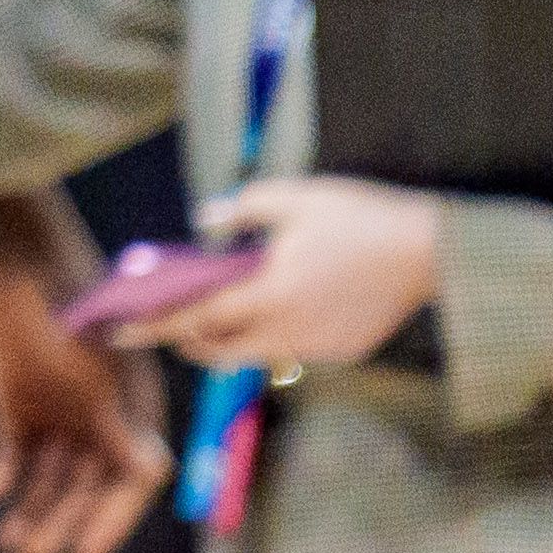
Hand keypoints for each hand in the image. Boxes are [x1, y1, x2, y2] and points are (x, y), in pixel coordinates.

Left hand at [0, 248, 171, 552]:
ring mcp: (54, 407)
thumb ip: (115, 424)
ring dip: (30, 509)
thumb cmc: (59, 306)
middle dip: (59, 522)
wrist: (3, 253)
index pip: (131, 479)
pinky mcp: (11, 397)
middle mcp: (98, 414)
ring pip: (47, 475)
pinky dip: (0, 474)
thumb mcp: (88, 371)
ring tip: (6, 544)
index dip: (110, 521)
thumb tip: (153, 472)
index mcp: (133, 407)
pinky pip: (10, 450)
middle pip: (85, 485)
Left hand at [140, 178, 442, 370]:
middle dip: (188, 342)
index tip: (119, 331)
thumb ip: (241, 209)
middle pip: (221, 349)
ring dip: (231, 341)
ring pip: (258, 354)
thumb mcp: (295, 198)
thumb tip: (205, 222)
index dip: (154, 325)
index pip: (197, 316)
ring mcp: (319, 345)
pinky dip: (276, 335)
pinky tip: (278, 313)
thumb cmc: (360, 218)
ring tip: (218, 321)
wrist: (433, 252)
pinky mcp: (344, 351)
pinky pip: (295, 350)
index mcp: (270, 292)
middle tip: (169, 328)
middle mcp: (290, 329)